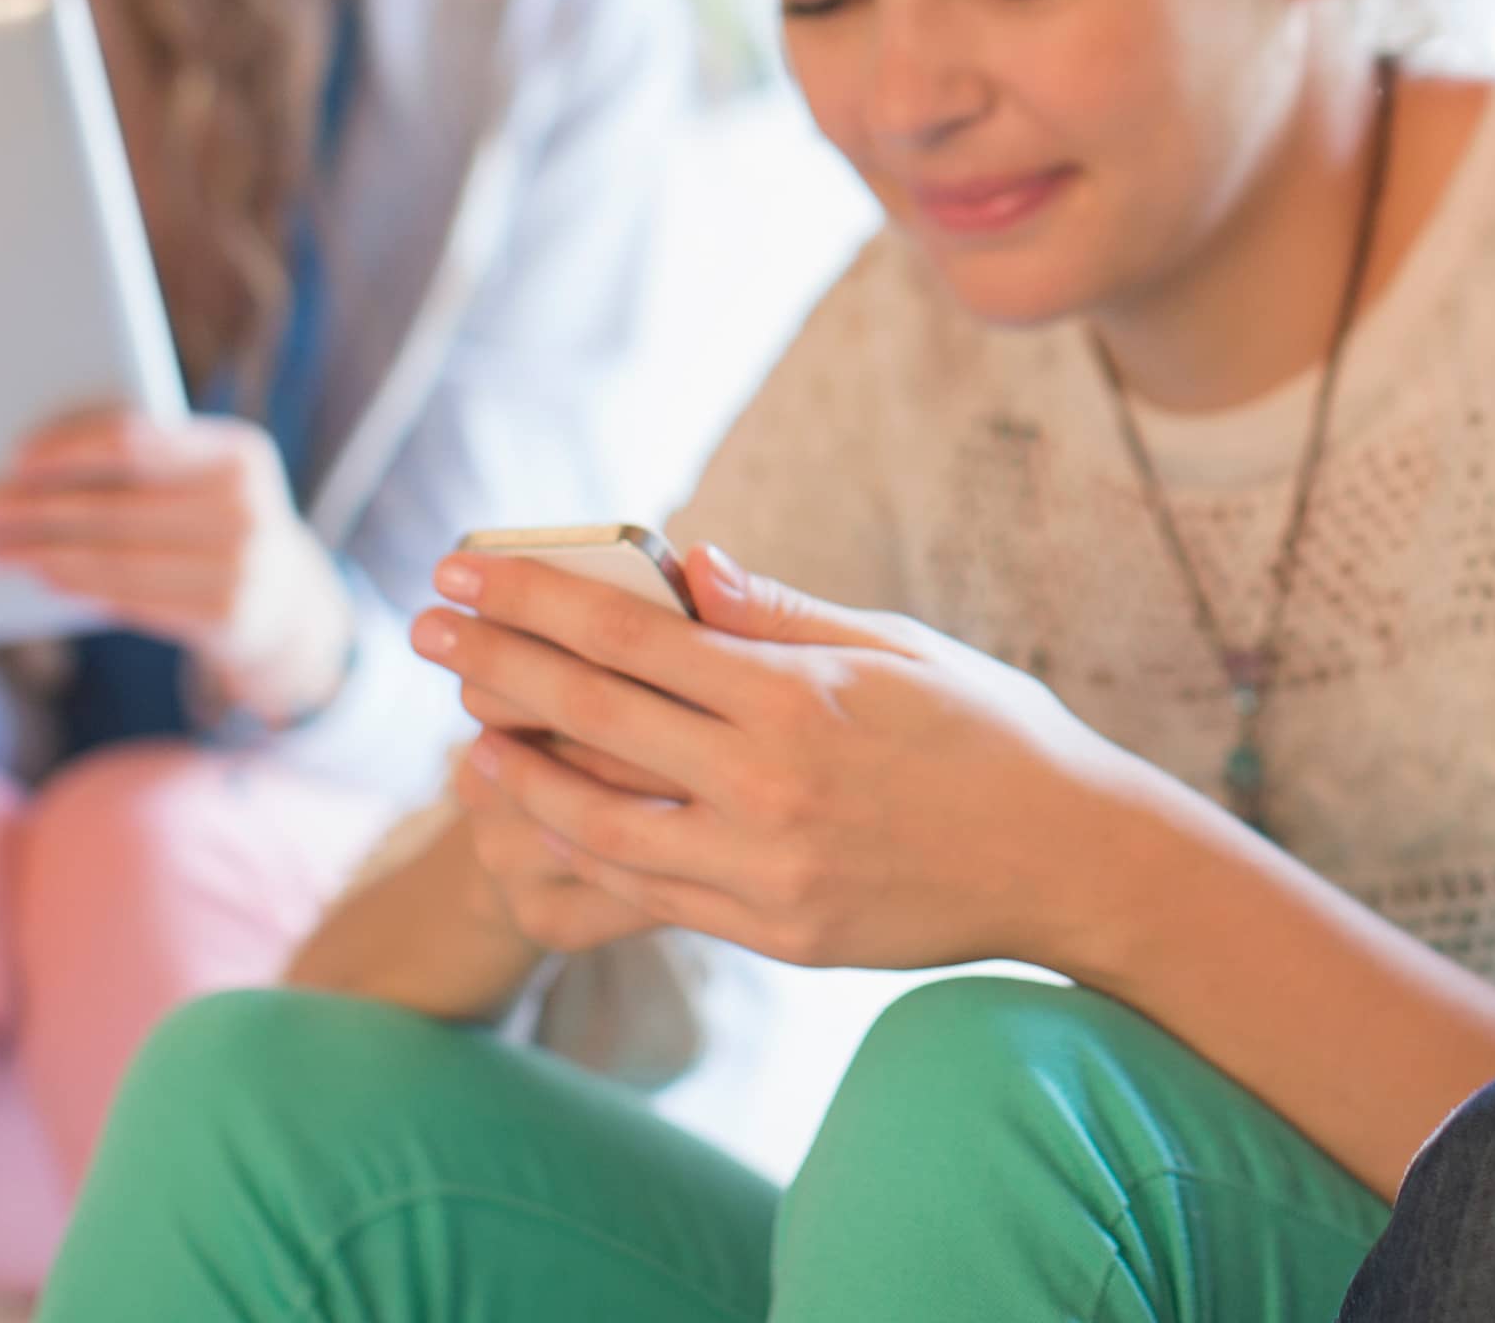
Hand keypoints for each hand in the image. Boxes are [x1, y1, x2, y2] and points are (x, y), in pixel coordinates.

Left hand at [0, 410, 353, 724]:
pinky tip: (40, 573)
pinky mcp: (224, 616)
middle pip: (116, 504)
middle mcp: (247, 508)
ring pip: (114, 557)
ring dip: (42, 551)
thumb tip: (33, 461)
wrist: (289, 600)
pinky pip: (129, 596)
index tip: (16, 457)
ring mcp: (241, 567)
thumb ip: (148, 459)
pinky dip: (76, 583)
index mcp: (239, 453)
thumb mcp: (207, 476)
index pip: (137, 439)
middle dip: (36, 506)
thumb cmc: (218, 519)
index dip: (71, 448)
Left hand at [412, 541, 1157, 974]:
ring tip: (463, 737)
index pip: (631, 639)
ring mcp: (767, 869)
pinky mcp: (774, 931)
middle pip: (594, 719)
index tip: (465, 572)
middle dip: (495, 667)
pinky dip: (583, 852)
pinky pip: (650, 892)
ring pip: (600, 823)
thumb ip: (782, 613)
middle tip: (425, 628)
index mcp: (800, 696)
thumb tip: (687, 564)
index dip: (535, 602)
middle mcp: (770, 784)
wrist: (1069, 861)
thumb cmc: (992, 733)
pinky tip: (543, 819)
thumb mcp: (899, 646)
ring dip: (518, 774)